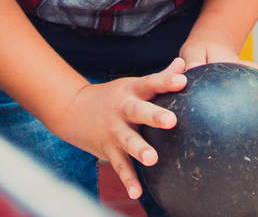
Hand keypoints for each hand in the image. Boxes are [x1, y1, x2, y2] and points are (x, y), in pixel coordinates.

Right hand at [55, 58, 186, 199]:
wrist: (73, 109)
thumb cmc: (114, 96)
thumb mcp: (133, 84)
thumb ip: (160, 77)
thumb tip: (184, 63)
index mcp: (132, 91)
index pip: (151, 83)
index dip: (166, 81)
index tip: (182, 81)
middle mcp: (122, 110)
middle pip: (139, 111)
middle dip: (154, 115)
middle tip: (170, 120)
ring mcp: (114, 131)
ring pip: (128, 141)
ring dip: (140, 150)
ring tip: (153, 159)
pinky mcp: (108, 150)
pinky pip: (120, 166)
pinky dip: (127, 180)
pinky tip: (136, 193)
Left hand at [178, 41, 257, 115]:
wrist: (203, 49)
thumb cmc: (196, 53)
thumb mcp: (192, 53)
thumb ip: (191, 60)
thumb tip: (190, 69)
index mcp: (233, 65)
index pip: (254, 70)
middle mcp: (243, 73)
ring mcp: (244, 83)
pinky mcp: (241, 93)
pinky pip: (255, 102)